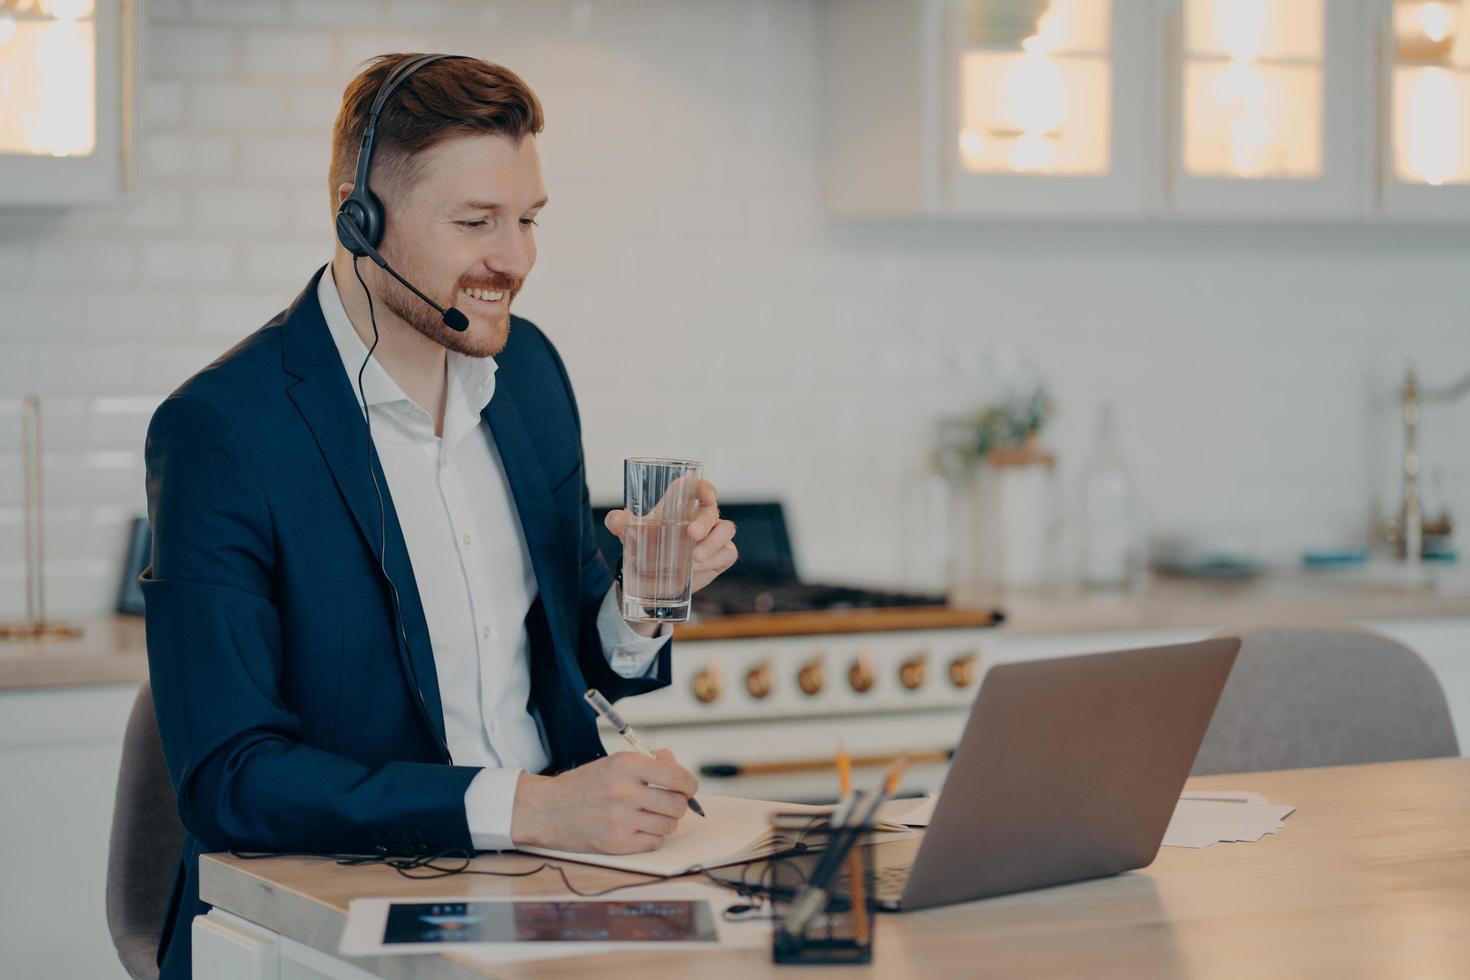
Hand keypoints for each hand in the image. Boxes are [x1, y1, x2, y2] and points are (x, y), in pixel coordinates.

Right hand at [509, 749, 698, 853]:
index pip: (677, 776)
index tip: (688, 787)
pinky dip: (653, 836)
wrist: (548, 810)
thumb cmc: (585, 785)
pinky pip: (655, 842)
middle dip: (679, 803)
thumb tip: (676, 765)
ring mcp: (621, 820)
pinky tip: (640, 828)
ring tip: (651, 815)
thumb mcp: (614, 763)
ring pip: (669, 825)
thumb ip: (649, 763)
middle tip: (669, 802)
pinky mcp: (618, 843)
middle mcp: (624, 791)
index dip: (689, 784)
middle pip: (677, 803)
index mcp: (626, 766)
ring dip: (666, 821)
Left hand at [604, 479, 737, 594]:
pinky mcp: (719, 556)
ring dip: (713, 543)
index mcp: (679, 504)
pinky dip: (715, 560)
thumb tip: (615, 521)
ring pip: (726, 530)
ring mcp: (712, 536)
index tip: (707, 495)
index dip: (703, 487)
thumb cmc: (645, 545)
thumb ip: (618, 523)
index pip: (695, 487)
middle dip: (704, 521)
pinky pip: (728, 553)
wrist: (650, 578)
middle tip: (691, 534)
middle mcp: (699, 517)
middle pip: (711, 510)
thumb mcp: (629, 534)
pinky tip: (698, 569)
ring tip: (694, 559)